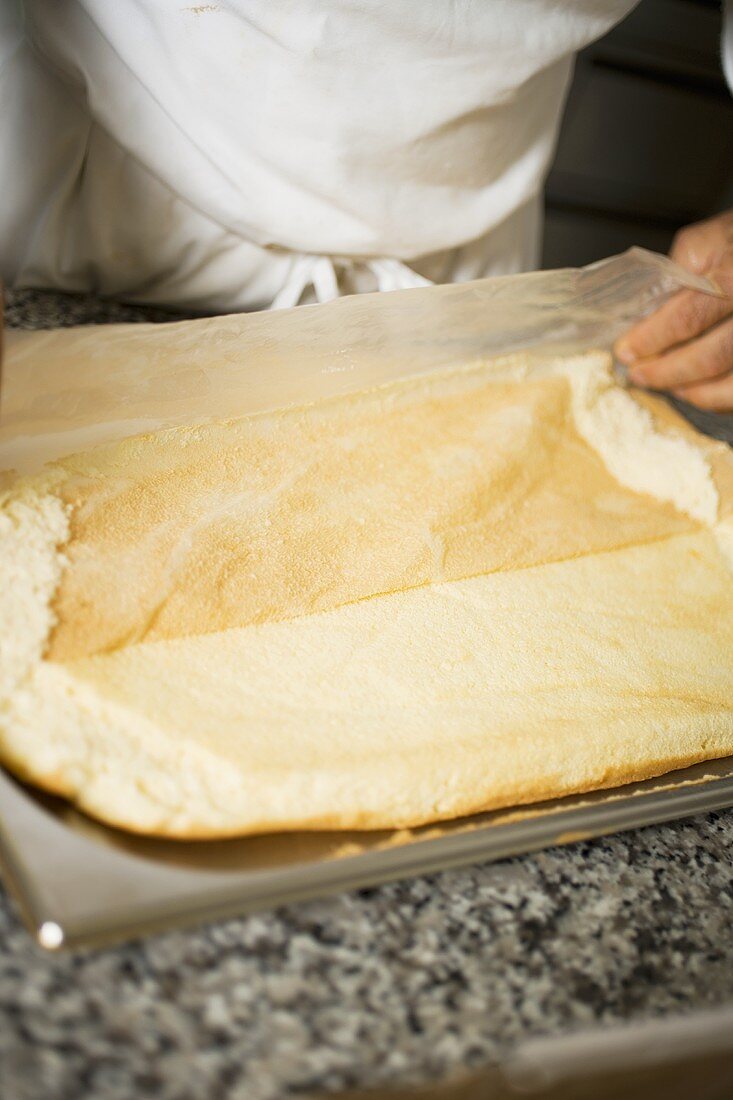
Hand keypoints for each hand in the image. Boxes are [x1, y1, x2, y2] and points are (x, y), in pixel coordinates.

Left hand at [614, 209, 732, 411]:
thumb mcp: (714, 238)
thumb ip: (680, 267)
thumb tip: (647, 310)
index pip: (691, 315)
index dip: (653, 339)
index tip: (626, 351)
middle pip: (712, 357)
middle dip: (667, 372)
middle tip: (639, 376)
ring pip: (732, 384)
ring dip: (692, 390)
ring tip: (667, 384)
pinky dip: (717, 398)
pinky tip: (697, 390)